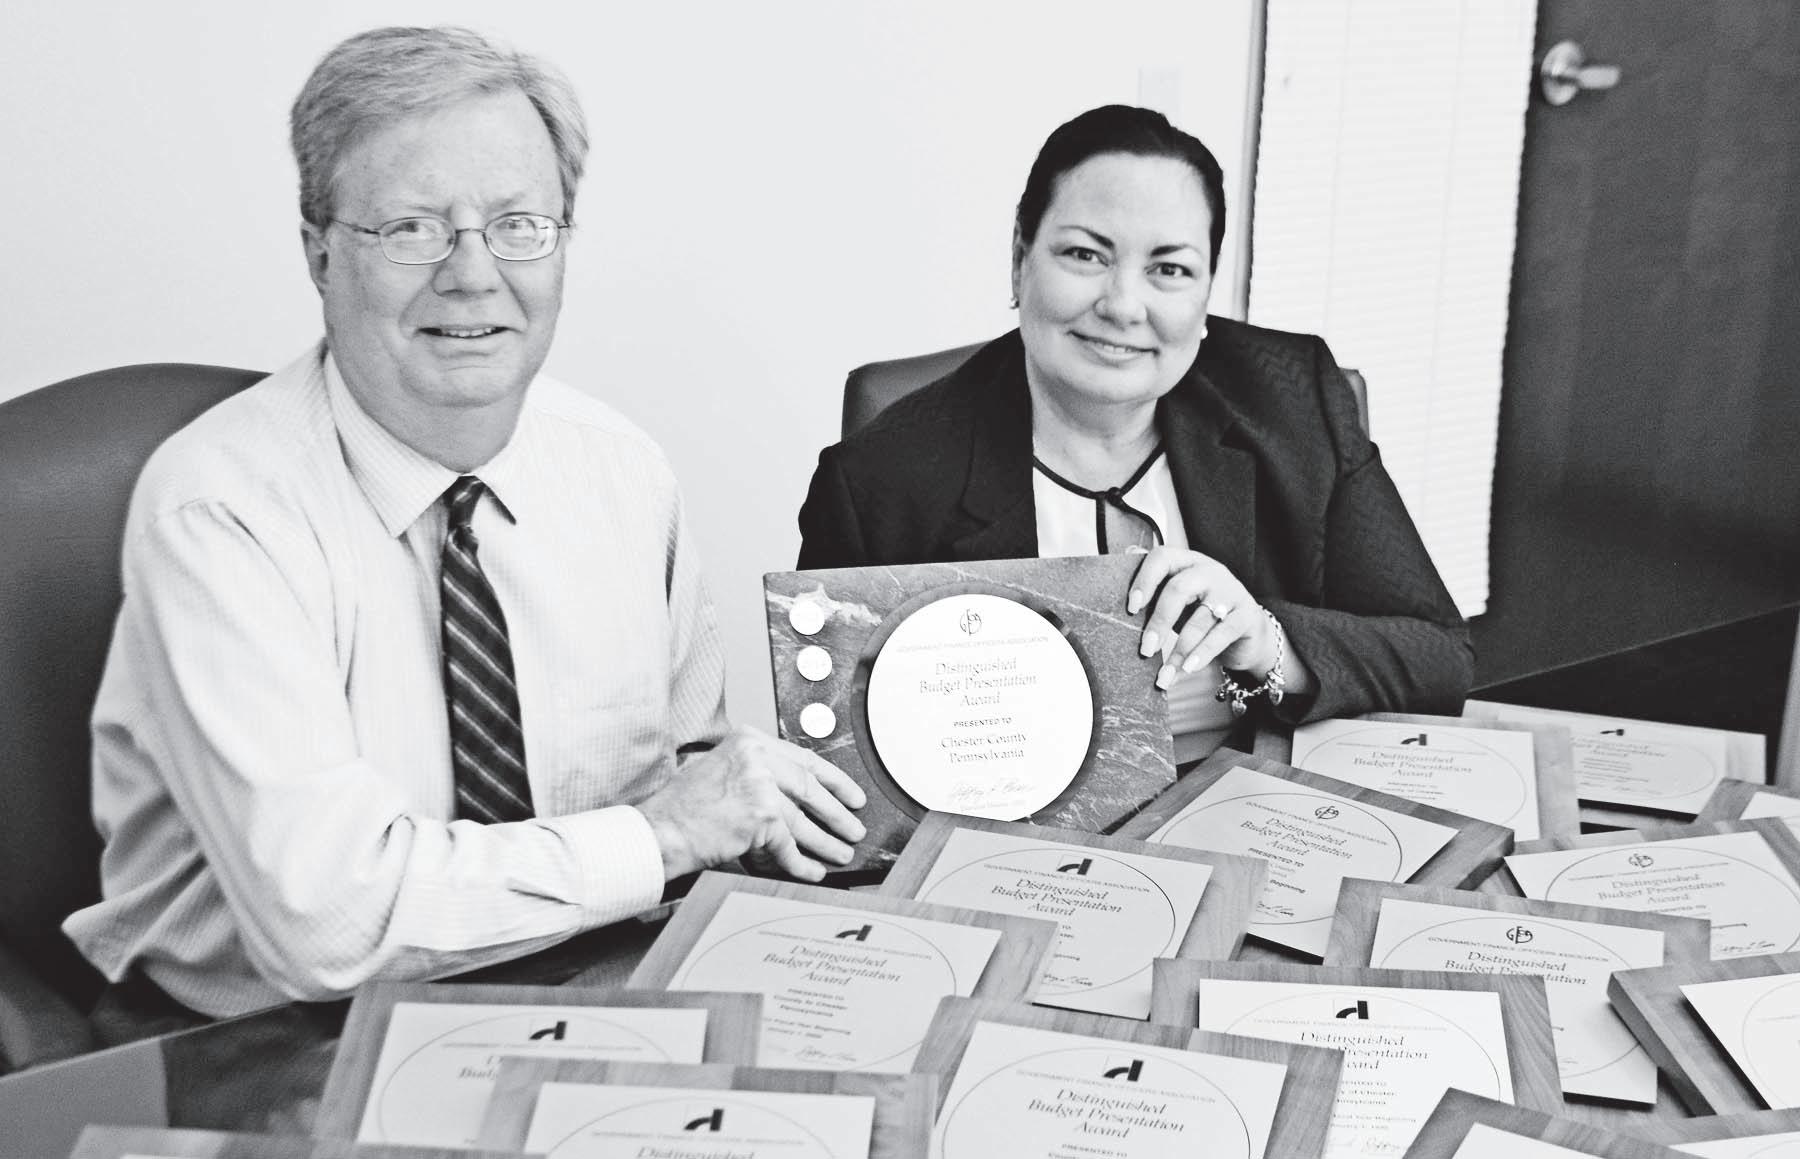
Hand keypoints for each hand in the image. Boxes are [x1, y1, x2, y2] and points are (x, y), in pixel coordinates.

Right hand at [636, 726, 866, 881]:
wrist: (660, 831)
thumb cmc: (682, 807)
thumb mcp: (719, 769)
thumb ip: (754, 772)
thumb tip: (792, 794)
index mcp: (749, 741)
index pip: (804, 759)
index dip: (834, 781)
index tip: (851, 795)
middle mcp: (756, 758)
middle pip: (810, 789)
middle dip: (836, 814)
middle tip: (853, 827)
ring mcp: (760, 786)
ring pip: (803, 820)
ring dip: (825, 842)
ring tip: (840, 853)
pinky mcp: (760, 816)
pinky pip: (788, 846)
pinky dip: (802, 863)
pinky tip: (812, 871)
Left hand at [1126, 547, 1275, 689]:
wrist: (1247, 634)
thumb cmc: (1201, 615)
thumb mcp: (1178, 602)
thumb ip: (1155, 591)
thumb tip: (1127, 574)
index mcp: (1188, 562)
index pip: (1162, 558)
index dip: (1144, 580)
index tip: (1131, 608)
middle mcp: (1210, 571)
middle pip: (1179, 589)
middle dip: (1159, 622)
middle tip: (1146, 649)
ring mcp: (1231, 591)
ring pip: (1200, 619)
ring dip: (1179, 650)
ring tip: (1165, 674)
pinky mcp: (1247, 615)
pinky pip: (1222, 634)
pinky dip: (1203, 654)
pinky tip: (1188, 668)